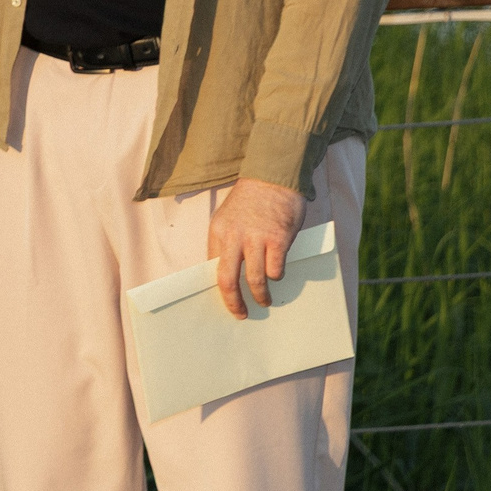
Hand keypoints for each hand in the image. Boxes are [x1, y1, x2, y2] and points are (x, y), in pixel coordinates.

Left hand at [208, 177, 305, 319]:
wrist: (272, 176)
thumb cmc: (252, 201)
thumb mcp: (229, 218)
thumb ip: (228, 242)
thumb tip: (230, 271)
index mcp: (217, 231)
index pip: (212, 267)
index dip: (219, 288)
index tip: (225, 301)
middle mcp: (233, 236)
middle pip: (227, 278)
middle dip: (233, 301)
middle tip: (240, 314)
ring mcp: (256, 238)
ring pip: (253, 278)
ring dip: (259, 295)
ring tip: (264, 301)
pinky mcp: (278, 239)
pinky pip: (274, 268)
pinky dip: (276, 276)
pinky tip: (277, 275)